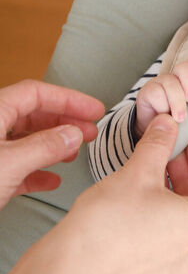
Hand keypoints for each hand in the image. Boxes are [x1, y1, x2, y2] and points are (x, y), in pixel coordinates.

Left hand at [0, 79, 104, 205]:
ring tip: (74, 154)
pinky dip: (37, 170)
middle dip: (64, 122)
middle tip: (90, 131)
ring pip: (26, 140)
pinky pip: (16, 165)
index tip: (93, 110)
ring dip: (54, 146)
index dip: (68, 99)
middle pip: (33, 115)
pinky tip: (52, 179)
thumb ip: (44, 147)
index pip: (36, 93)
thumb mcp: (9, 163)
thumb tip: (73, 134)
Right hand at [60, 114, 187, 273]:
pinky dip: (162, 217)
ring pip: (187, 222)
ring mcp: (175, 267)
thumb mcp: (138, 170)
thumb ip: (159, 143)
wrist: (70, 265)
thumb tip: (167, 127)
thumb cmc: (104, 227)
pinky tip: (141, 202)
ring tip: (152, 174)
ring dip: (174, 194)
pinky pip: (169, 240)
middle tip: (170, 153)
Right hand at [135, 58, 187, 137]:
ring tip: (180, 118)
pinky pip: (156, 92)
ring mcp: (161, 83)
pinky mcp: (147, 92)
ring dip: (177, 101)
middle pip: (184, 67)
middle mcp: (176, 78)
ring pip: (170, 81)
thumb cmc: (182, 124)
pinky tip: (164, 115)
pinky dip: (162, 105)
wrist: (159, 137)